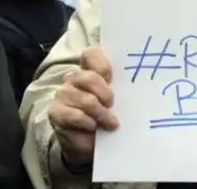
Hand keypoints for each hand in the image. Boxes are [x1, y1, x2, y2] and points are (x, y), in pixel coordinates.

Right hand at [48, 47, 118, 167]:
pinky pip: (74, 114)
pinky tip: (94, 127)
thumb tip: (140, 81)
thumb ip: (122, 86)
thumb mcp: (119, 99)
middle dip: (105, 93)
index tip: (113, 79)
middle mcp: (75, 78)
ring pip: (84, 98)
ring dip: (101, 112)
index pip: (92, 54)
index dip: (103, 65)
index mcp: (91, 69)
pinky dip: (87, 121)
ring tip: (110, 123)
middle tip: (113, 105)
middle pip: (89, 77)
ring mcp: (63, 94)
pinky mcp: (56, 112)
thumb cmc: (108, 115)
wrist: (90, 142)